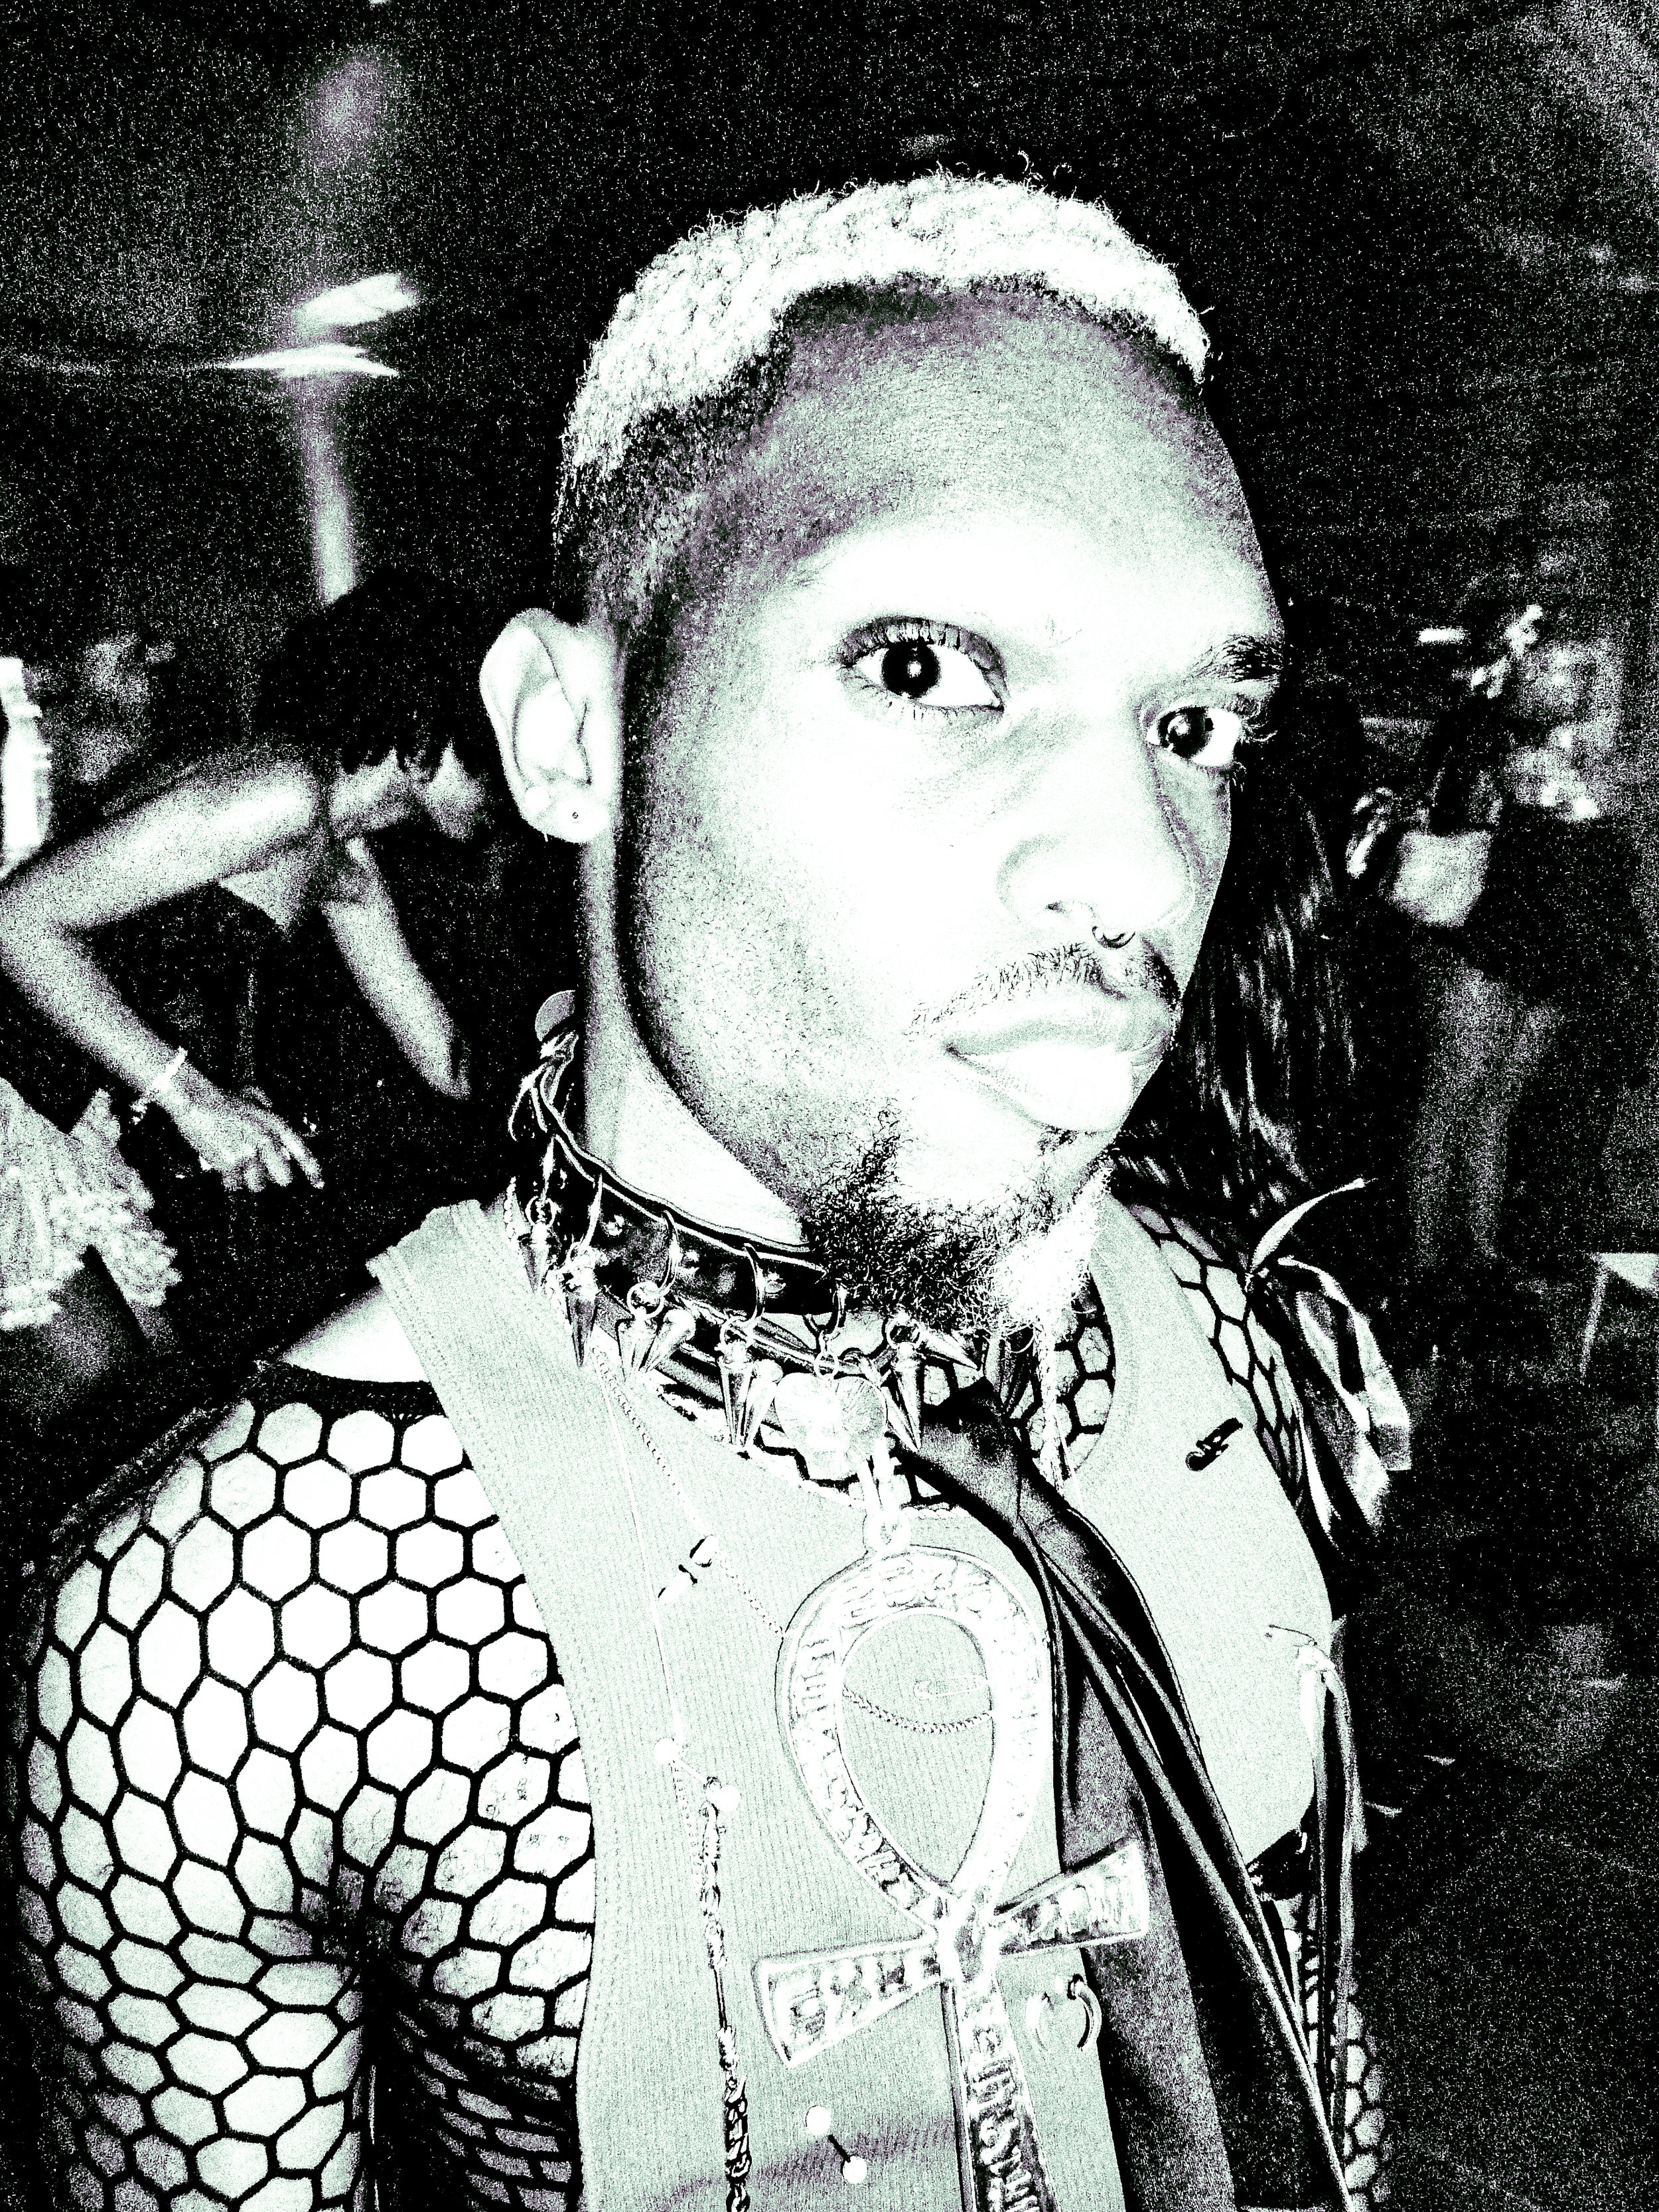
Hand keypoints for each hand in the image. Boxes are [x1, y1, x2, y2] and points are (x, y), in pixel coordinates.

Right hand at [163, 1075, 323, 1192]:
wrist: (195, 1100)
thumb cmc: (222, 1100)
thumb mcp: (255, 1099)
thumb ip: (271, 1114)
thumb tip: (279, 1134)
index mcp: (274, 1124)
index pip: (301, 1151)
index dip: (312, 1171)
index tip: (318, 1184)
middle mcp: (265, 1140)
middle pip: (282, 1178)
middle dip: (272, 1178)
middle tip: (259, 1170)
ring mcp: (248, 1154)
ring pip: (257, 1185)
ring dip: (247, 1179)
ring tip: (235, 1162)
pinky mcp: (230, 1164)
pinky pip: (234, 1185)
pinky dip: (228, 1180)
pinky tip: (222, 1164)